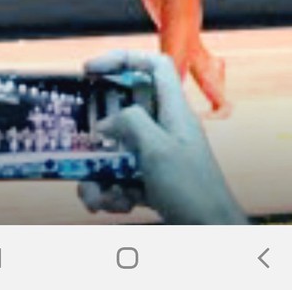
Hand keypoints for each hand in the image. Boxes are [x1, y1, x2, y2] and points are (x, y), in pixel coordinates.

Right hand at [78, 51, 245, 224]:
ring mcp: (159, 156)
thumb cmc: (191, 188)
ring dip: (101, 172)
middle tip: (80, 141)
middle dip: (100, 130)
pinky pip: (122, 178)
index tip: (91, 70)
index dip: (124, 59)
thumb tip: (107, 122)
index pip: (154, 65)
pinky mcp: (153, 183)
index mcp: (174, 110)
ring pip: (118, 150)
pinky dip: (112, 192)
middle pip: (126, 111)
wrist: (211, 233)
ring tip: (96, 194)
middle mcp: (166, 128)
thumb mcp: (158, 149)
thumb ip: (131, 124)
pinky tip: (114, 206)